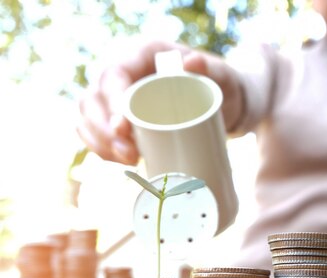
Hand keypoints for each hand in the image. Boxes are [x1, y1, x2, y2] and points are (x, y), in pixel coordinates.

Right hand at [77, 41, 242, 164]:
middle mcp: (124, 73)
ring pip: (88, 118)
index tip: (124, 127)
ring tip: (128, 161)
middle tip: (130, 155)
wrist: (227, 103)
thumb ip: (212, 68)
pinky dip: (103, 150)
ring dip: (100, 143)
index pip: (115, 74)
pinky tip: (120, 162)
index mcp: (142, 55)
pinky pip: (96, 134)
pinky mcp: (120, 119)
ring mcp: (118, 97)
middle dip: (103, 131)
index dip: (112, 101)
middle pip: (93, 99)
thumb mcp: (223, 75)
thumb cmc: (223, 85)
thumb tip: (192, 63)